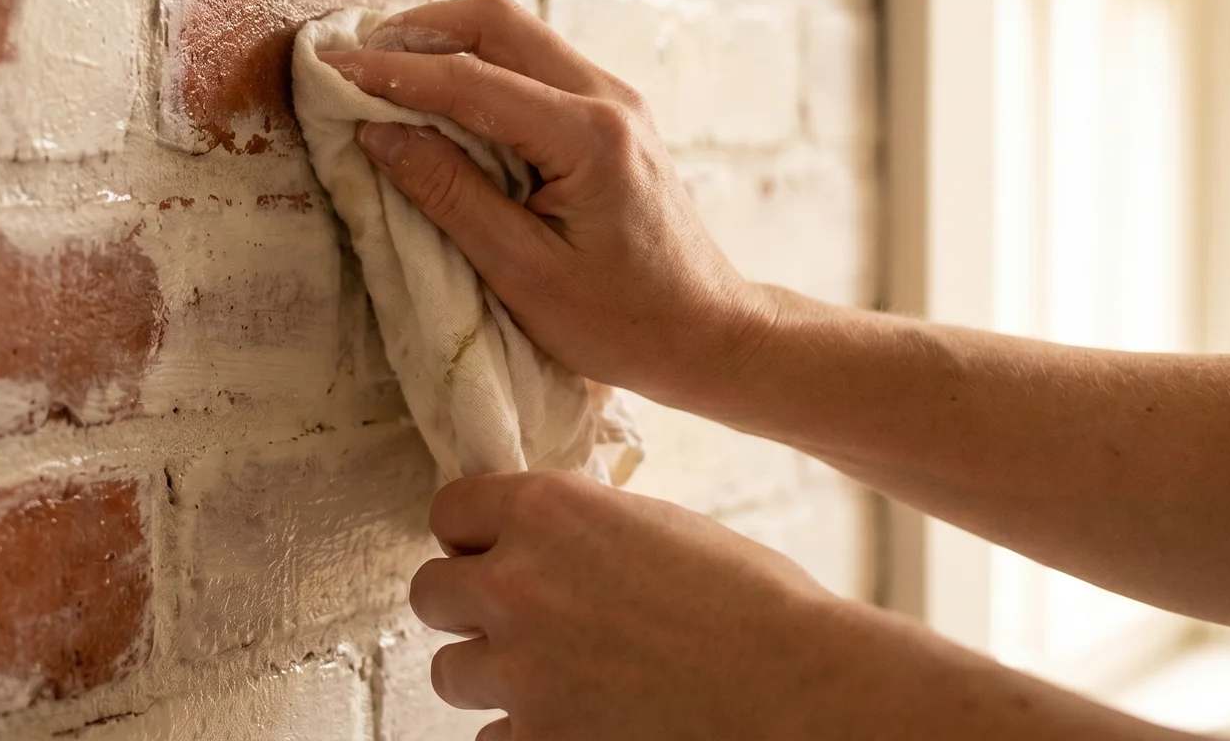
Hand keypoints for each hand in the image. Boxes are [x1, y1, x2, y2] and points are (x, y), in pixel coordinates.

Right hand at [316, 0, 773, 412]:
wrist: (705, 332)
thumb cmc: (620, 321)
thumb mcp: (523, 273)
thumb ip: (450, 196)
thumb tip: (378, 134)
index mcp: (589, 136)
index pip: (471, 81)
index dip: (391, 73)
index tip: (330, 70)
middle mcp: (608, 97)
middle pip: (497, 20)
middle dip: (416, 31)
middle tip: (353, 61)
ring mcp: (613, 99)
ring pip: (515, 33)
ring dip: (445, 42)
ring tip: (382, 75)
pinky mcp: (608, 114)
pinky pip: (531, 63)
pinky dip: (475, 65)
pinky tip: (438, 99)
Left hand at [412, 472, 1190, 740]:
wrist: (800, 693)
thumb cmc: (753, 604)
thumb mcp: (656, 526)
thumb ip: (580, 527)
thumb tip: (543, 537)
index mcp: (547, 510)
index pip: (449, 510)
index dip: (470, 534)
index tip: (489, 551)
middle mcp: (516, 583)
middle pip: (430, 593)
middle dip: (466, 607)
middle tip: (513, 620)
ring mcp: (520, 669)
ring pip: (453, 672)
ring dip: (493, 675)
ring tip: (554, 677)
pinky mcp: (537, 738)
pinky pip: (494, 736)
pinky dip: (525, 731)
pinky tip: (578, 720)